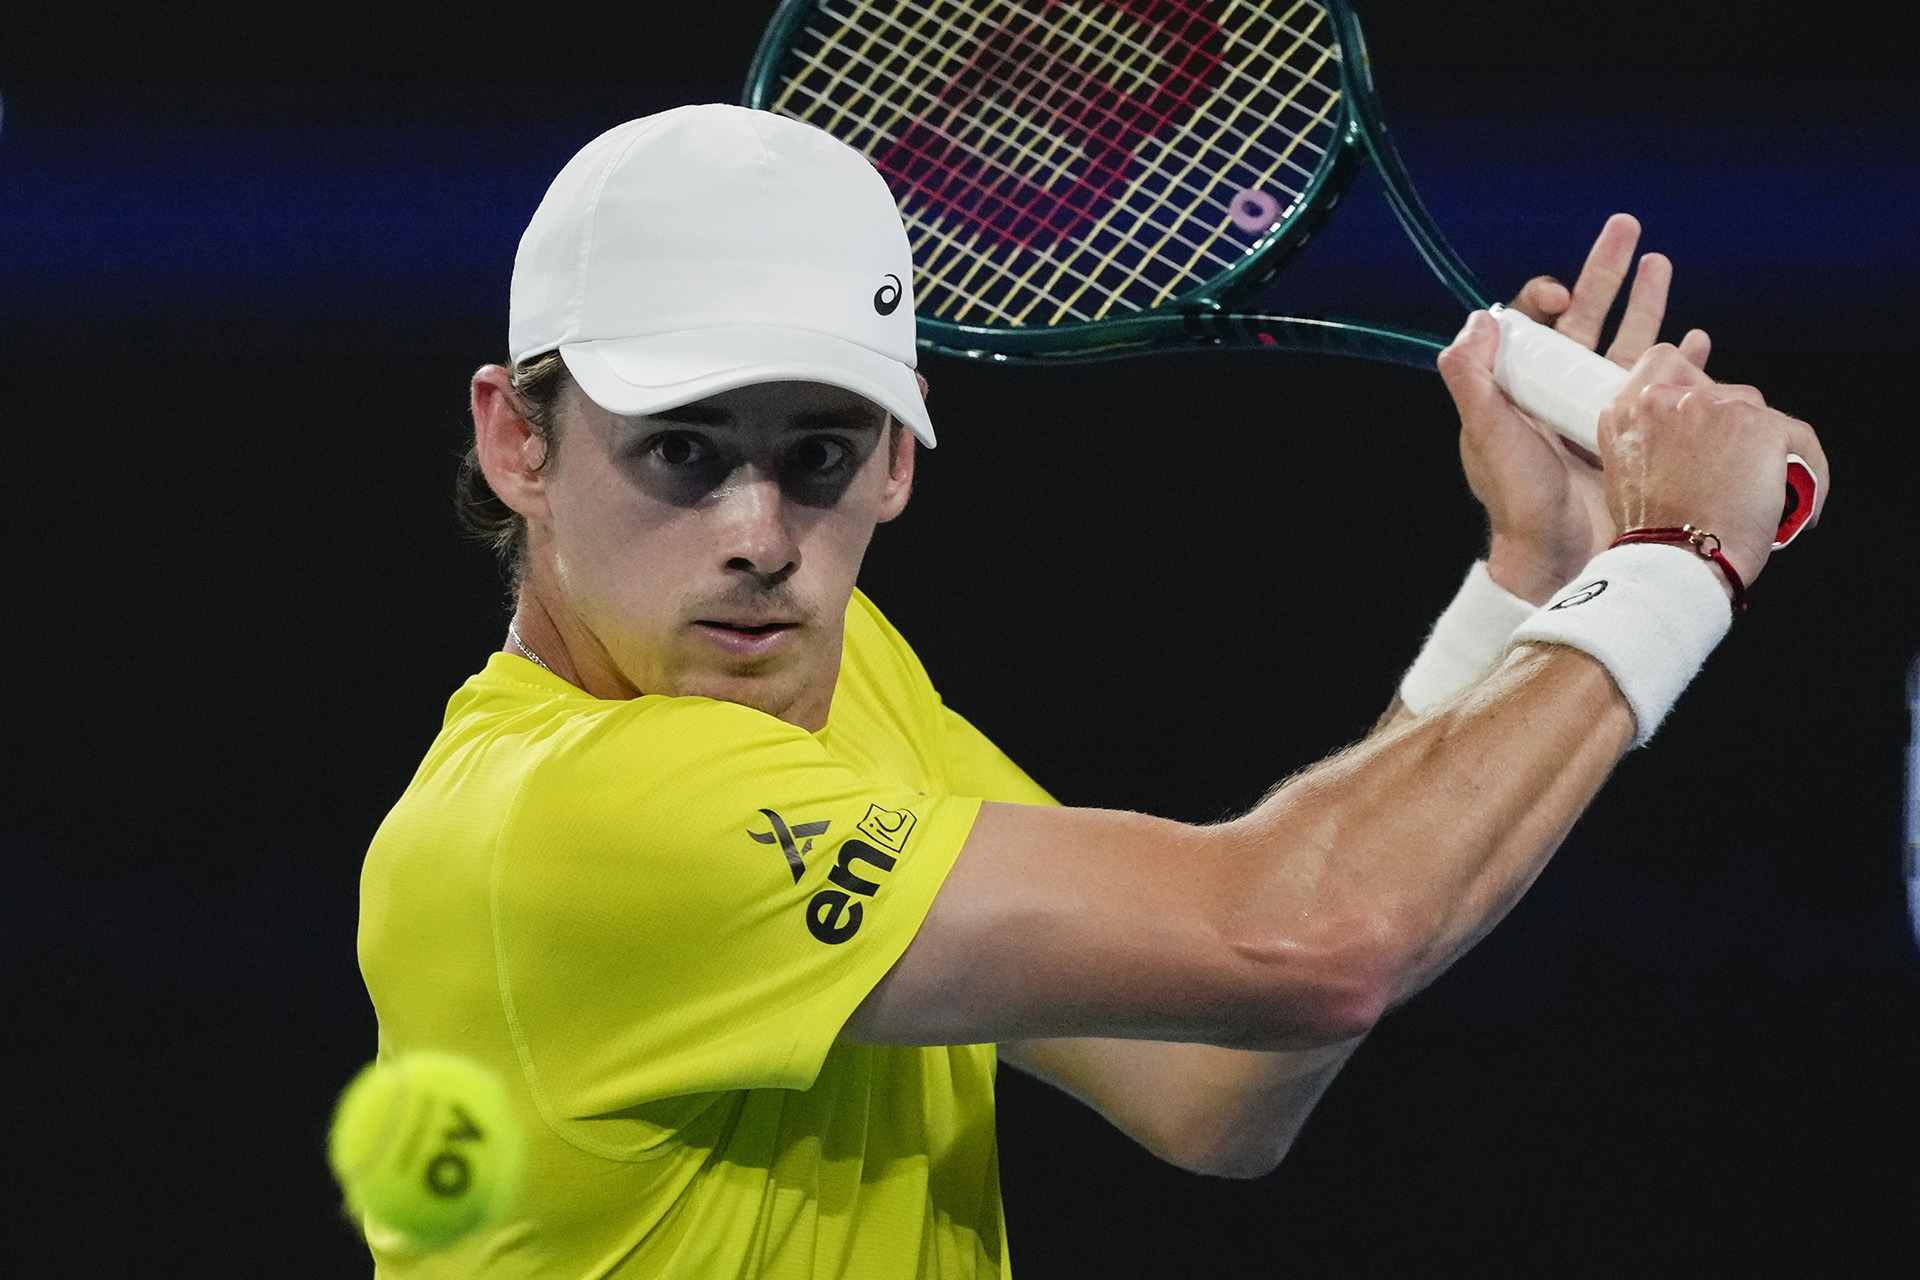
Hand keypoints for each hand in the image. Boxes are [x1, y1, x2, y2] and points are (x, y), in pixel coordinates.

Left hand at [1437, 214, 1710, 603]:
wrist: (1563, 558)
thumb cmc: (1521, 503)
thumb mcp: (1487, 436)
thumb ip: (1472, 378)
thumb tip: (1478, 319)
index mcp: (1523, 388)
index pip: (1535, 325)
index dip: (1549, 297)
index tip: (1567, 297)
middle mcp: (1561, 393)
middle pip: (1589, 318)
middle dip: (1608, 272)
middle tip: (1628, 228)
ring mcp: (1601, 411)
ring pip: (1629, 343)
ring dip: (1648, 304)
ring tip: (1663, 263)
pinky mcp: (1637, 433)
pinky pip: (1665, 388)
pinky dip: (1684, 363)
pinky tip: (1698, 340)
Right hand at [1601, 347, 1829, 593]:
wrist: (1677, 560)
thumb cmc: (1653, 534)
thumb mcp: (1626, 476)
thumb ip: (1650, 439)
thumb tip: (1690, 435)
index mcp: (1626, 411)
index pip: (1664, 362)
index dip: (1688, 378)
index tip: (1704, 394)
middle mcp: (1668, 399)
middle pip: (1721, 390)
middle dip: (1732, 427)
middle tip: (1732, 473)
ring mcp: (1717, 407)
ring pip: (1760, 413)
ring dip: (1766, 449)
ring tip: (1762, 492)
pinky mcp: (1761, 426)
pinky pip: (1800, 439)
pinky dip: (1808, 472)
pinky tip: (1799, 505)